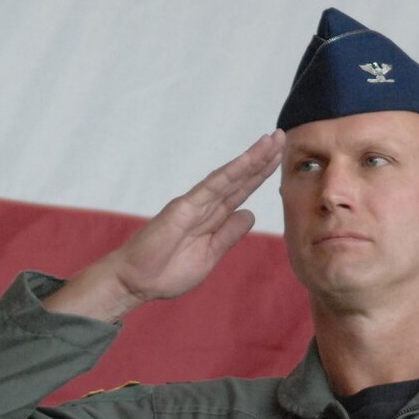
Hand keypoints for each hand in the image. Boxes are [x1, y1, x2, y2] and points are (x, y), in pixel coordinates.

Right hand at [44, 131, 282, 321]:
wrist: (136, 282)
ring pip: (229, 177)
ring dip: (251, 158)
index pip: (240, 192)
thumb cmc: (166, 272)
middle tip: (282, 136)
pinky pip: (212, 187)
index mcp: (211, 219)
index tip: (279, 158)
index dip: (260, 175)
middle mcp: (204, 206)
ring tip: (272, 140)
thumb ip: (228, 235)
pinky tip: (248, 160)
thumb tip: (249, 214)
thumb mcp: (209, 256)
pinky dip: (231, 172)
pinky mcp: (183, 207)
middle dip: (262, 159)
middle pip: (239, 179)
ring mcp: (194, 204)